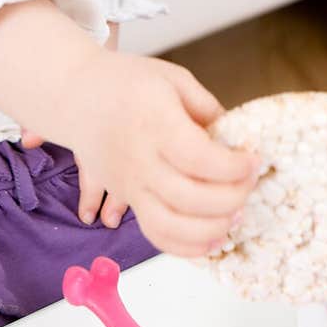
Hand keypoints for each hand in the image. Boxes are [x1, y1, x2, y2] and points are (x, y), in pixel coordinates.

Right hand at [26, 51, 258, 256]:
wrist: (73, 94)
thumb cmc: (125, 82)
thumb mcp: (172, 79)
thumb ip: (207, 107)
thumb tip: (236, 139)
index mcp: (154, 123)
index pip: (199, 157)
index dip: (234, 166)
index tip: (253, 160)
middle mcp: (139, 159)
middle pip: (188, 197)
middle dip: (231, 198)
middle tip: (249, 184)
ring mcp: (129, 184)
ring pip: (169, 226)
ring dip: (210, 230)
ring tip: (235, 216)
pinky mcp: (127, 198)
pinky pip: (154, 234)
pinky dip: (184, 247)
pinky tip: (211, 240)